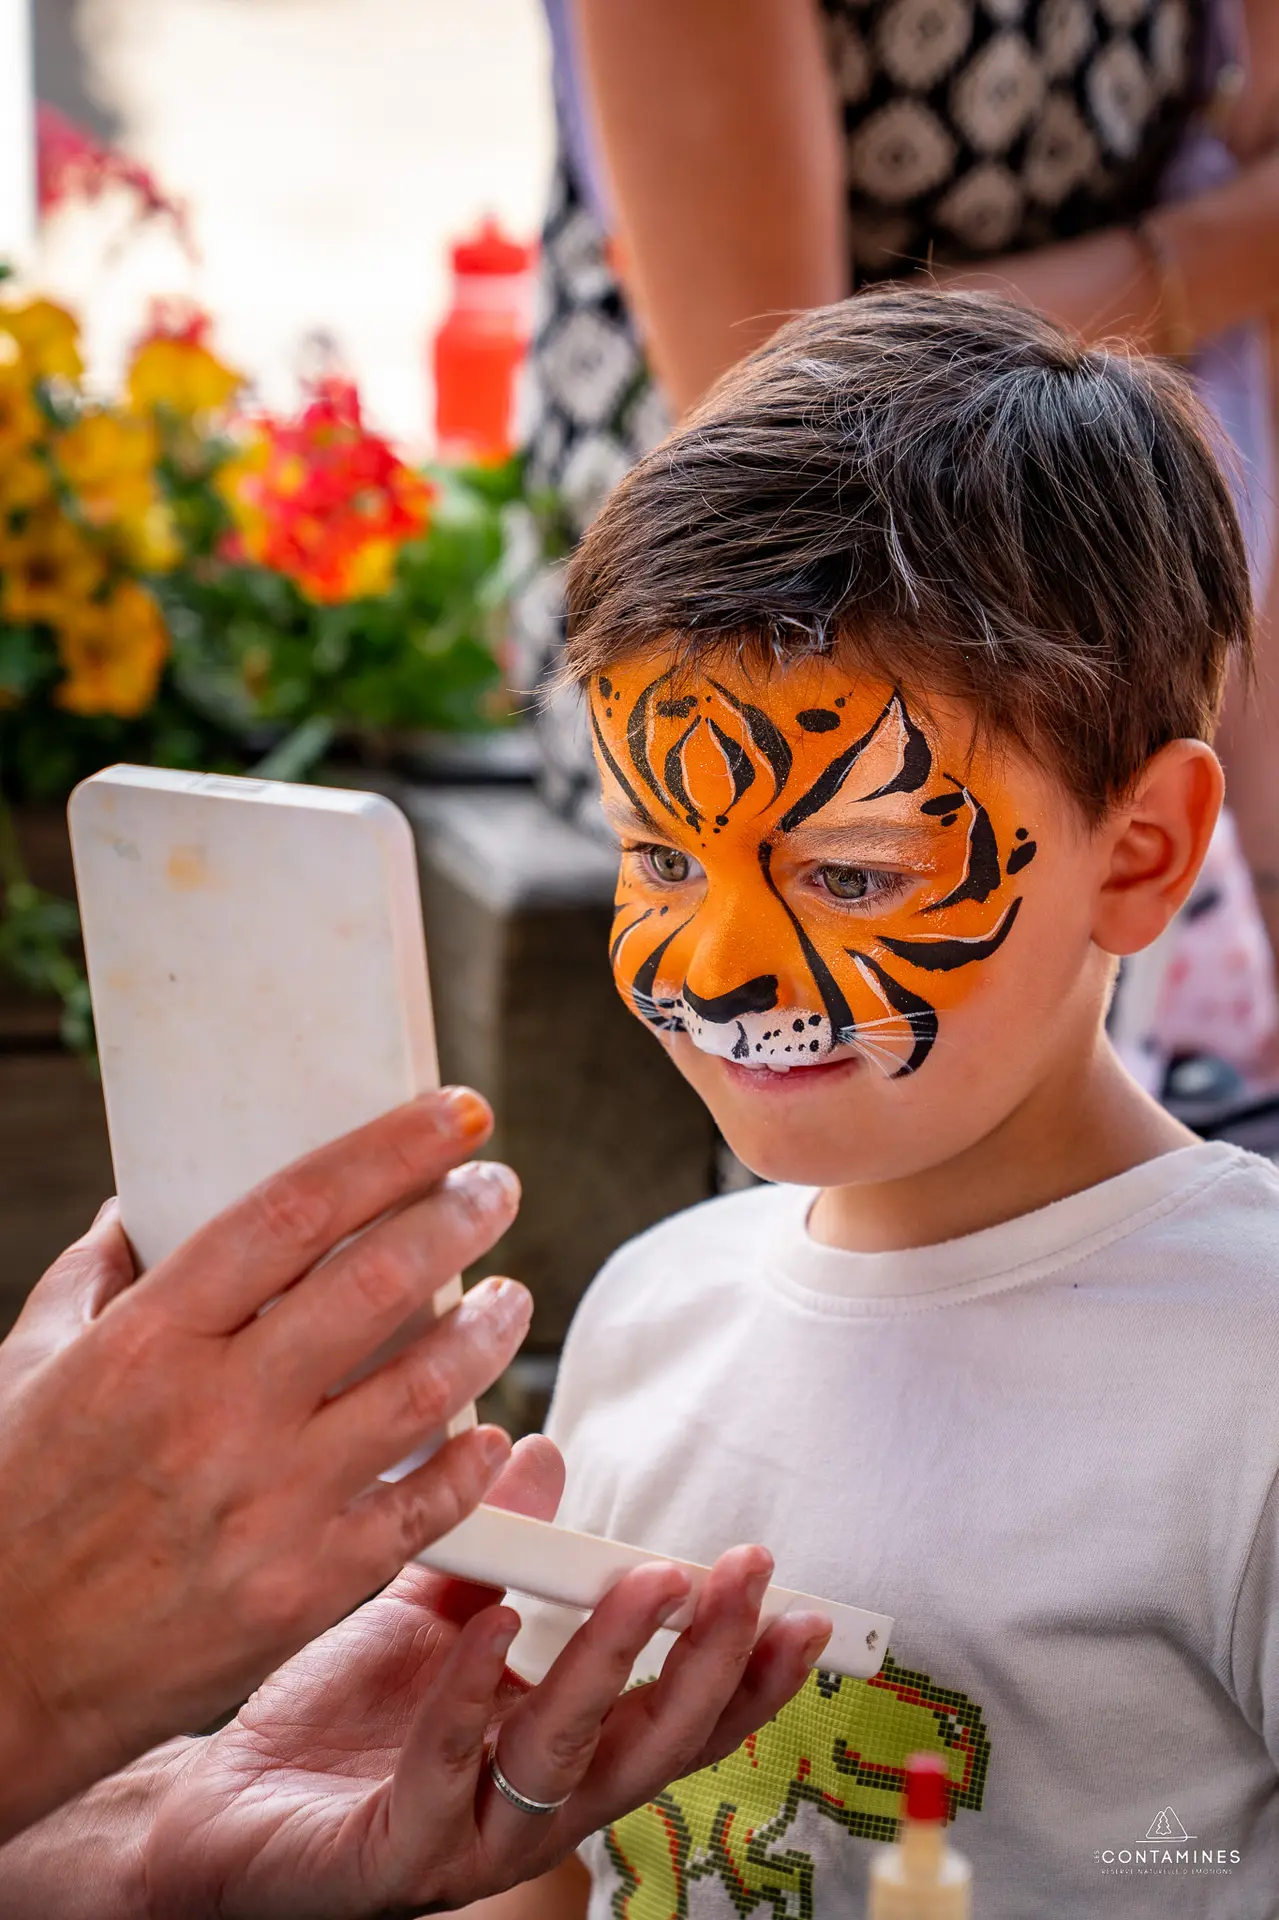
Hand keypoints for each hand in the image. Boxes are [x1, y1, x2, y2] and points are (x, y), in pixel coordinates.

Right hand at [0, 1088, 531, 1843]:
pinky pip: (424, 1511)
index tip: (456, 1116)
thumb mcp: (27, 1371)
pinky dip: (474, 1464)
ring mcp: (267, 1504)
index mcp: (150, 1341)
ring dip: (489, 1331)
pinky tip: (491, 1433)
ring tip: (509, 1300)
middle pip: (378, 1282)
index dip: (392, 1150)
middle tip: (497, 1193)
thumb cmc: (15, 1513)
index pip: (295, 1208)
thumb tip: (134, 1207)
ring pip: (423, 1389)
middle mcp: (216, 1412)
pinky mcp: (304, 1591)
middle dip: (460, 1219)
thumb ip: (93, 1279)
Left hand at [142, 1438, 830, 1918]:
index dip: (744, 1668)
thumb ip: (497, 1548)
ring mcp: (471, 1837)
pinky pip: (443, 1771)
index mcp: (560, 1748)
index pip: (675, 1713)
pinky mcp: (395, 1854)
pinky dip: (472, 1693)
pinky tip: (493, 1625)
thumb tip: (544, 1455)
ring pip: (567, 1756)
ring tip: (649, 1585)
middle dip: (711, 1659)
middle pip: (651, 1742)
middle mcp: (535, 1804)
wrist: (220, 1806)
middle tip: (747, 1578)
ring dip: (614, 1664)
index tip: (797, 1602)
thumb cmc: (338, 1716)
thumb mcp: (431, 1612)